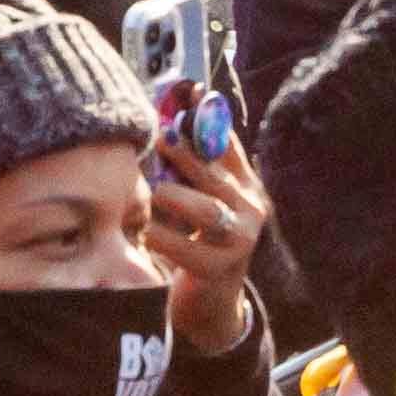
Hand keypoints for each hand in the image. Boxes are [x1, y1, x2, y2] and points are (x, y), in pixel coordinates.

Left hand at [147, 124, 270, 354]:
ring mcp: (238, 240)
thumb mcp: (201, 202)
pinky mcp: (218, 268)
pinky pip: (182, 244)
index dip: (208, 115)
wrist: (212, 305)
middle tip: (160, 139)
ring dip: (171, 197)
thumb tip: (167, 119)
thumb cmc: (197, 244)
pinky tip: (145, 233)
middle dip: (184, 153)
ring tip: (153, 195)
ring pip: (202, 206)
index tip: (189, 90)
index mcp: (246, 186)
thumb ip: (191, 169)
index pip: (227, 142)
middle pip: (212, 172)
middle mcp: (250, 209)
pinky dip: (159, 236)